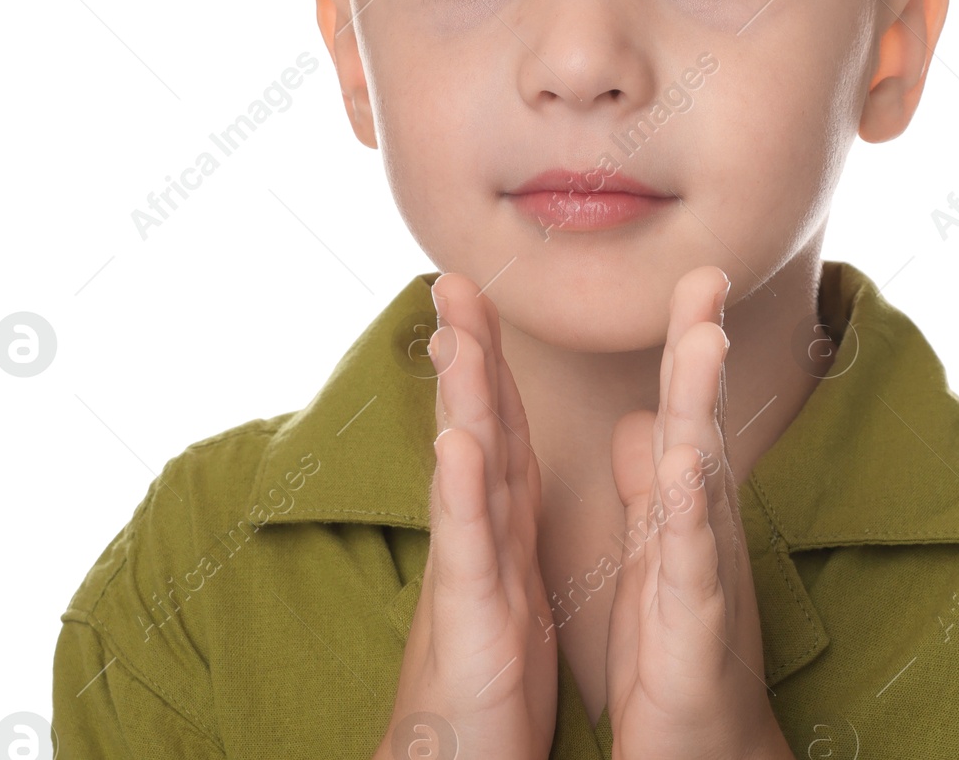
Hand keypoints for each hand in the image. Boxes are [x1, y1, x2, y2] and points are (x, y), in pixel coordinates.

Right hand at [377, 273, 556, 759]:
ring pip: (466, 470)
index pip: (499, 424)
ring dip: (462, 399)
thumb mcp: (505, 582)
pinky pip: (467, 547)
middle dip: (467, 351)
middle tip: (453, 280)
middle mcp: (478, 534)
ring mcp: (468, 570)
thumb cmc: (484, 678)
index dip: (491, 359)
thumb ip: (503, 518)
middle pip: (475, 426)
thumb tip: (494, 465)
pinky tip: (456, 443)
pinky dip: (461, 492)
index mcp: (501, 524)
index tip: (480, 294)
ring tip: (456, 334)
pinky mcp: (467, 617)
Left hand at [605, 266, 792, 759]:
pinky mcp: (696, 620)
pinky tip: (683, 462)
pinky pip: (690, 557)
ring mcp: (703, 567)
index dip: (681, 340)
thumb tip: (645, 422)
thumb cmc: (678, 647)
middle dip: (701, 342)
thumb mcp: (657, 552)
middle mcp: (700, 523)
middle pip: (697, 417)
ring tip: (704, 335)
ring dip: (702, 402)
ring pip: (702, 470)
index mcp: (680, 504)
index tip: (688, 272)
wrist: (703, 745)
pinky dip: (686, 509)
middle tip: (706, 272)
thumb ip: (650, 483)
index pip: (677, 406)